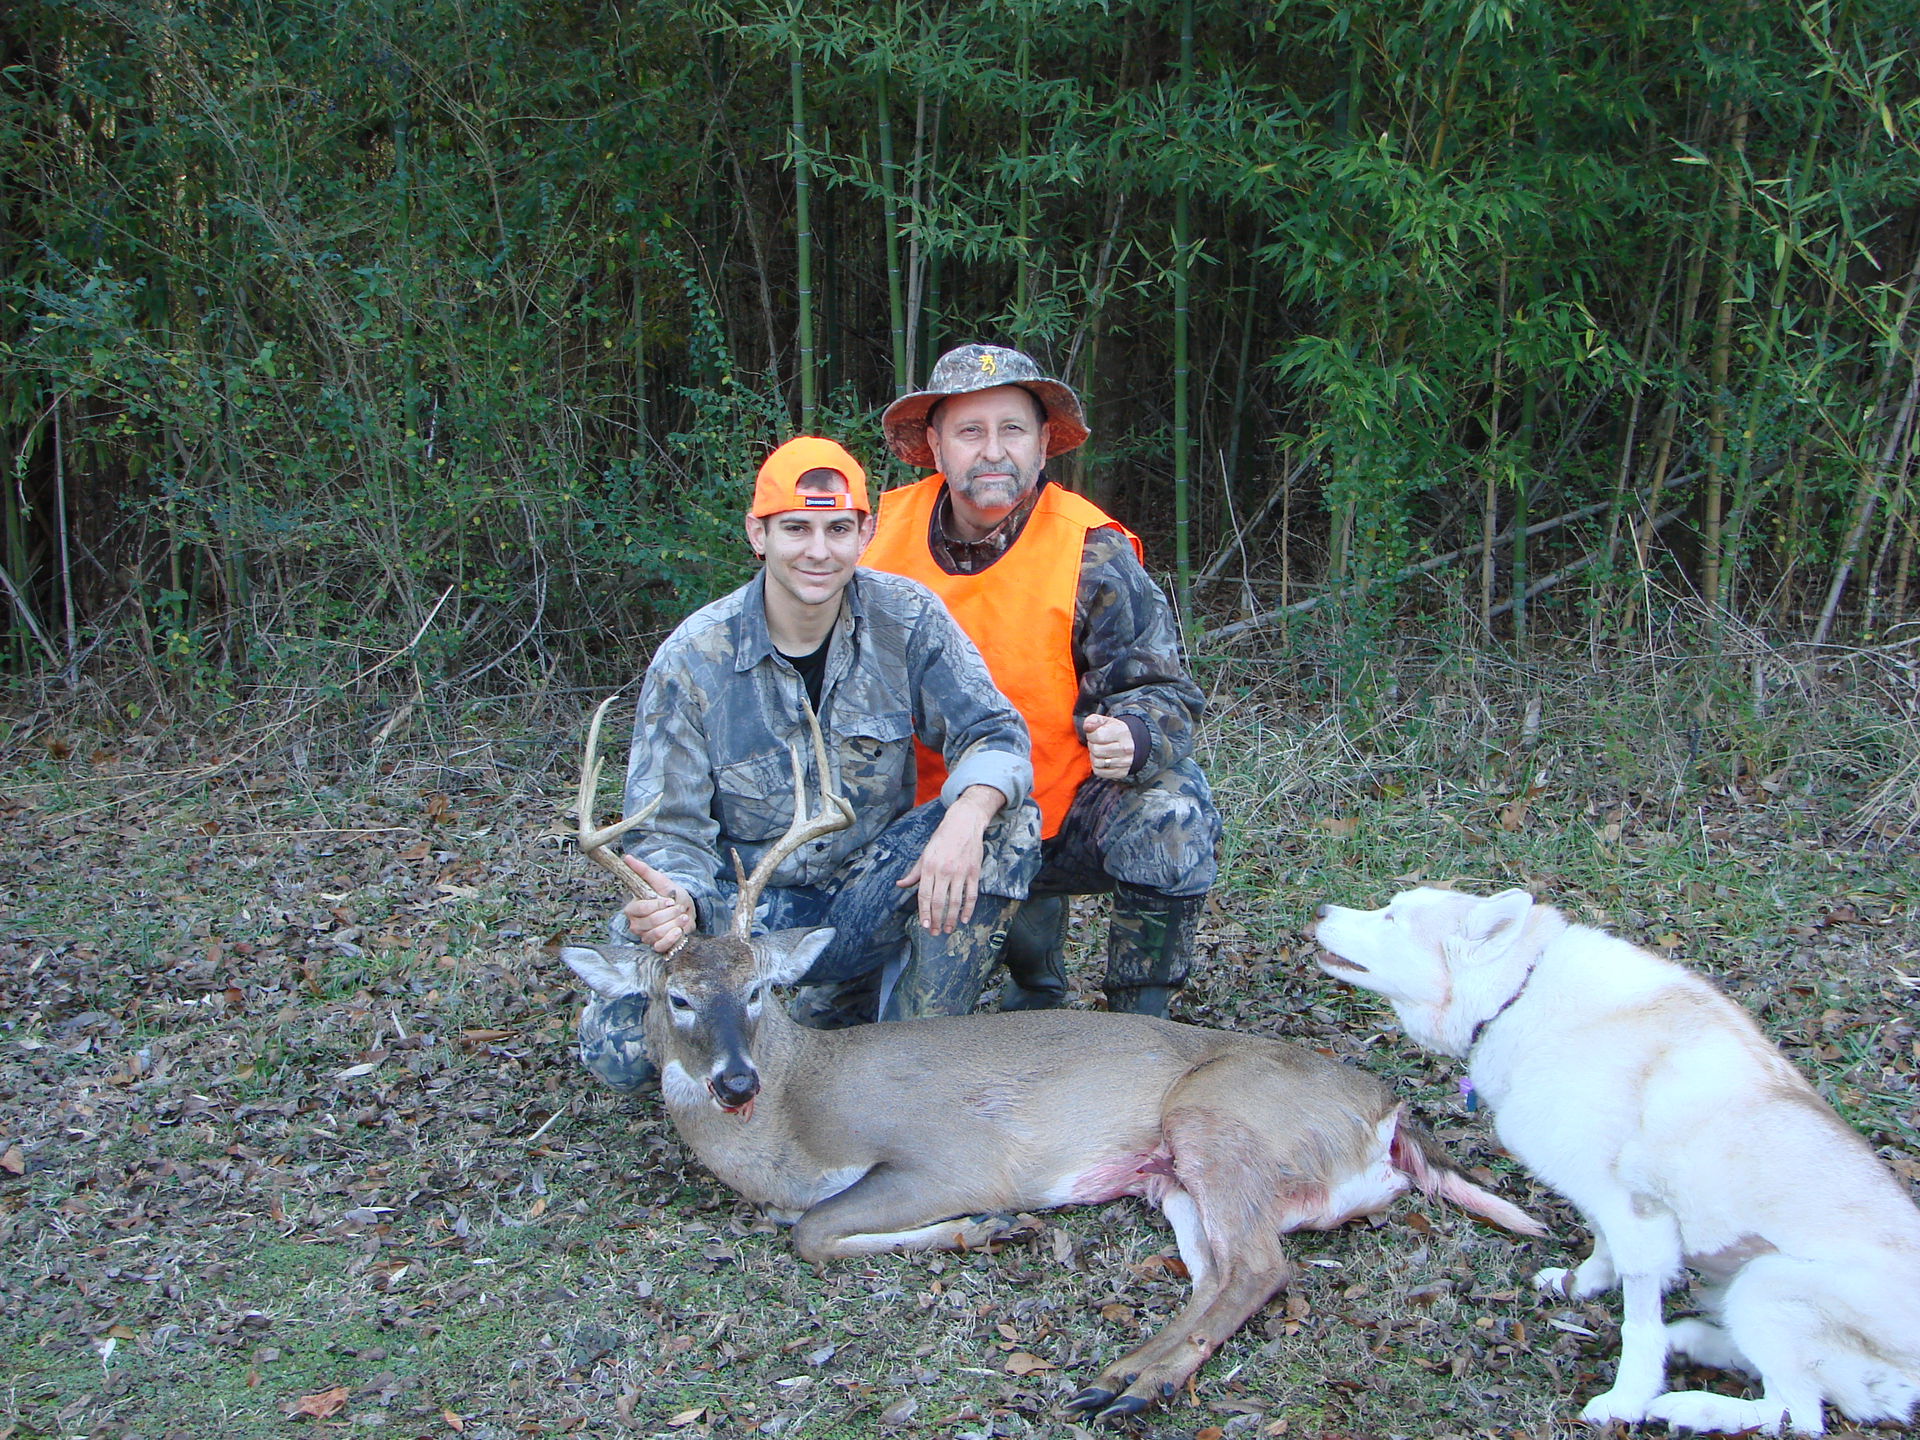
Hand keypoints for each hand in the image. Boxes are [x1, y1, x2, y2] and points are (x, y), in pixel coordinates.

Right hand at [619, 857, 695, 952]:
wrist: (685, 909)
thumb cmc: (670, 894)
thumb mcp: (659, 880)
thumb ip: (643, 870)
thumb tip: (627, 858)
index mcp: (632, 909)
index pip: (641, 908)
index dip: (658, 905)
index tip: (670, 900)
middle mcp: (635, 925)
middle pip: (651, 922)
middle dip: (670, 913)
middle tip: (679, 908)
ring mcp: (644, 937)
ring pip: (658, 933)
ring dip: (674, 923)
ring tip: (681, 917)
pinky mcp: (655, 946)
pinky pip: (660, 946)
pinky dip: (672, 938)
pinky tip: (679, 930)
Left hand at [897, 787, 1000, 934]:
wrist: (964, 823)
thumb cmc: (942, 838)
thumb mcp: (924, 853)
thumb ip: (914, 872)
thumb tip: (900, 885)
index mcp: (929, 866)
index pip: (924, 895)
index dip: (924, 913)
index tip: (925, 925)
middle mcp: (944, 871)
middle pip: (939, 902)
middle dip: (936, 920)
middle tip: (935, 932)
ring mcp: (961, 872)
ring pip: (955, 901)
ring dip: (951, 919)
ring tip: (949, 929)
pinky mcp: (974, 872)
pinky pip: (971, 895)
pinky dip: (968, 909)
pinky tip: (964, 919)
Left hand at [1082, 713, 1134, 779]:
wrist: (1131, 744)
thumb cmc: (1114, 731)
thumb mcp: (1105, 721)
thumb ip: (1093, 720)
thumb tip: (1087, 726)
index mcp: (1122, 732)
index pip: (1098, 736)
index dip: (1091, 735)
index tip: (1094, 734)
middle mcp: (1126, 748)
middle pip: (1097, 750)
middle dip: (1092, 746)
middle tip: (1096, 743)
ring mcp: (1124, 762)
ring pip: (1097, 762)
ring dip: (1094, 756)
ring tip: (1099, 751)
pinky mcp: (1121, 773)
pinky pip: (1099, 772)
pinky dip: (1097, 766)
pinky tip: (1102, 759)